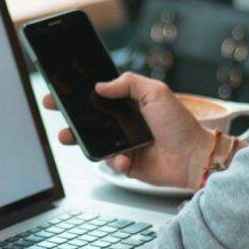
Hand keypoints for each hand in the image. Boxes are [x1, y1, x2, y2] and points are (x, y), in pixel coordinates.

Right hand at [42, 72, 214, 189]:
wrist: (194, 157)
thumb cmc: (180, 124)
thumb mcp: (156, 92)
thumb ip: (128, 83)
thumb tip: (100, 86)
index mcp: (130, 104)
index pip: (99, 95)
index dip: (80, 92)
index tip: (62, 89)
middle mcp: (125, 123)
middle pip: (90, 117)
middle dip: (69, 114)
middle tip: (54, 107)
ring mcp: (124, 143)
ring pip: (94, 141)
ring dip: (79, 138)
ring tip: (67, 136)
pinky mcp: (127, 164)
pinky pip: (110, 162)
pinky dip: (115, 160)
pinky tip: (125, 158)